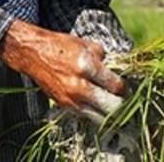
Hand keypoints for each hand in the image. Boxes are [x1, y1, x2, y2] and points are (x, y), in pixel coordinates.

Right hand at [0, 20, 126, 122]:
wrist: (34, 55)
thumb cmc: (62, 47)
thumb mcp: (88, 45)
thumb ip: (105, 59)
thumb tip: (118, 71)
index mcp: (87, 66)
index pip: (116, 85)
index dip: (126, 89)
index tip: (129, 89)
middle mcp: (79, 86)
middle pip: (111, 106)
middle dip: (123, 106)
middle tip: (129, 103)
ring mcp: (71, 99)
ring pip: (100, 117)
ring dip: (112, 115)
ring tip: (119, 111)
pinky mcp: (65, 106)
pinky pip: (88, 116)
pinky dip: (98, 115)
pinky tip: (103, 111)